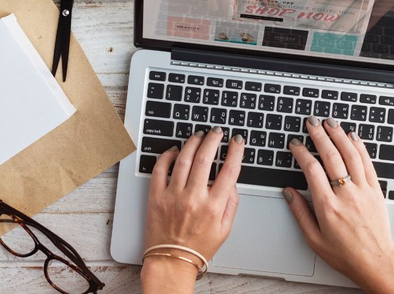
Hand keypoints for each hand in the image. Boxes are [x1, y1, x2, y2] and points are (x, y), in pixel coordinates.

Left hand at [141, 129, 244, 292]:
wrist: (171, 262)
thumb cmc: (197, 247)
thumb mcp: (224, 229)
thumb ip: (232, 204)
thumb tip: (232, 181)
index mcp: (213, 207)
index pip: (229, 171)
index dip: (235, 151)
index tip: (237, 141)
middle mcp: (193, 199)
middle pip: (205, 158)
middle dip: (213, 139)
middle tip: (216, 132)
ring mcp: (173, 196)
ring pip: (183, 159)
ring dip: (193, 142)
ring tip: (198, 135)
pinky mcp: (156, 196)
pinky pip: (160, 169)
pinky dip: (167, 155)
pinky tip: (174, 150)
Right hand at [284, 117, 393, 293]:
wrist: (376, 263)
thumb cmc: (345, 254)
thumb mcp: (314, 239)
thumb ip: (300, 213)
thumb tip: (288, 192)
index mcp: (327, 207)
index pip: (311, 170)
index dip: (301, 152)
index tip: (295, 143)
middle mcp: (346, 195)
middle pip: (331, 156)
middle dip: (319, 135)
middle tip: (311, 122)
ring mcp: (363, 190)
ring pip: (350, 155)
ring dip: (339, 135)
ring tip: (330, 122)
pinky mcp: (375, 190)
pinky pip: (367, 163)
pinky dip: (359, 147)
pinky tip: (352, 136)